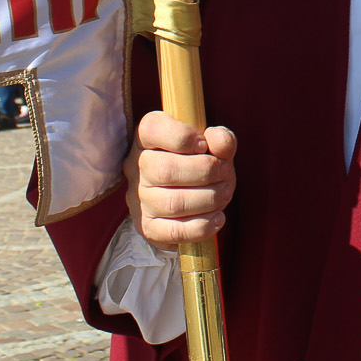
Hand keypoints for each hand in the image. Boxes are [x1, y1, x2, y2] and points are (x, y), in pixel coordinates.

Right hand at [127, 110, 236, 248]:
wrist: (189, 201)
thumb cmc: (201, 165)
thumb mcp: (215, 147)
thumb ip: (221, 139)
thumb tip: (217, 139)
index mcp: (146, 137)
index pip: (152, 129)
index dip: (184, 137)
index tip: (205, 145)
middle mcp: (136, 167)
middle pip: (165, 171)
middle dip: (206, 172)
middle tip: (225, 174)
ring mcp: (138, 199)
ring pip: (173, 203)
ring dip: (209, 199)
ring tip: (224, 193)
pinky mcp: (148, 227)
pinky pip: (174, 231)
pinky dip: (203, 226)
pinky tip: (218, 218)